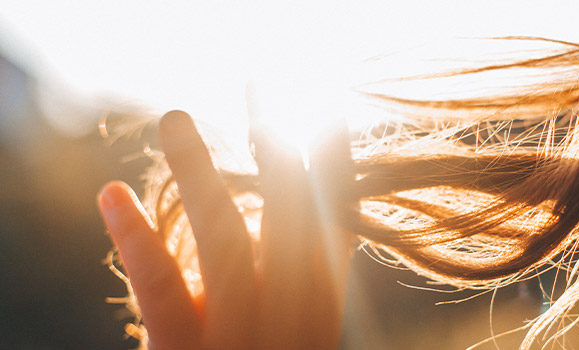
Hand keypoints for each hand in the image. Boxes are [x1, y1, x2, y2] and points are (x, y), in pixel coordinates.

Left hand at [98, 111, 353, 349]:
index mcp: (324, 301)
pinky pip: (162, 289)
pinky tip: (113, 193)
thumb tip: (321, 198)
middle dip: (275, 144)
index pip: (337, 218)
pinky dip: (137, 237)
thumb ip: (309, 267)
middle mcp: (292, 313)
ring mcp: (238, 331)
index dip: (333, 161)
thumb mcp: (306, 321)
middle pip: (288, 215)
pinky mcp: (184, 349)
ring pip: (223, 238)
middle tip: (257, 85)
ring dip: (198, 171)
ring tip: (175, 118)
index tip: (328, 107)